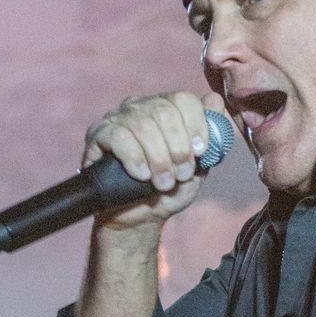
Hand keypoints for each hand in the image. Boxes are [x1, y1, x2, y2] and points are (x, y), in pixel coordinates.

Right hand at [82, 90, 226, 230]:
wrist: (141, 217)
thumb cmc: (170, 189)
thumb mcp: (198, 166)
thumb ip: (211, 136)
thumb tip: (216, 101)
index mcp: (168, 109)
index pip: (183, 99)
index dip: (196, 125)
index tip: (200, 152)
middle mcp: (142, 107)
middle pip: (165, 112)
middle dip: (178, 148)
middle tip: (181, 175)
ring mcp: (119, 118)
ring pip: (142, 125)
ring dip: (158, 159)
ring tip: (163, 183)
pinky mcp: (99, 134)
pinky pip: (118, 136)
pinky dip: (134, 158)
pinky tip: (141, 175)